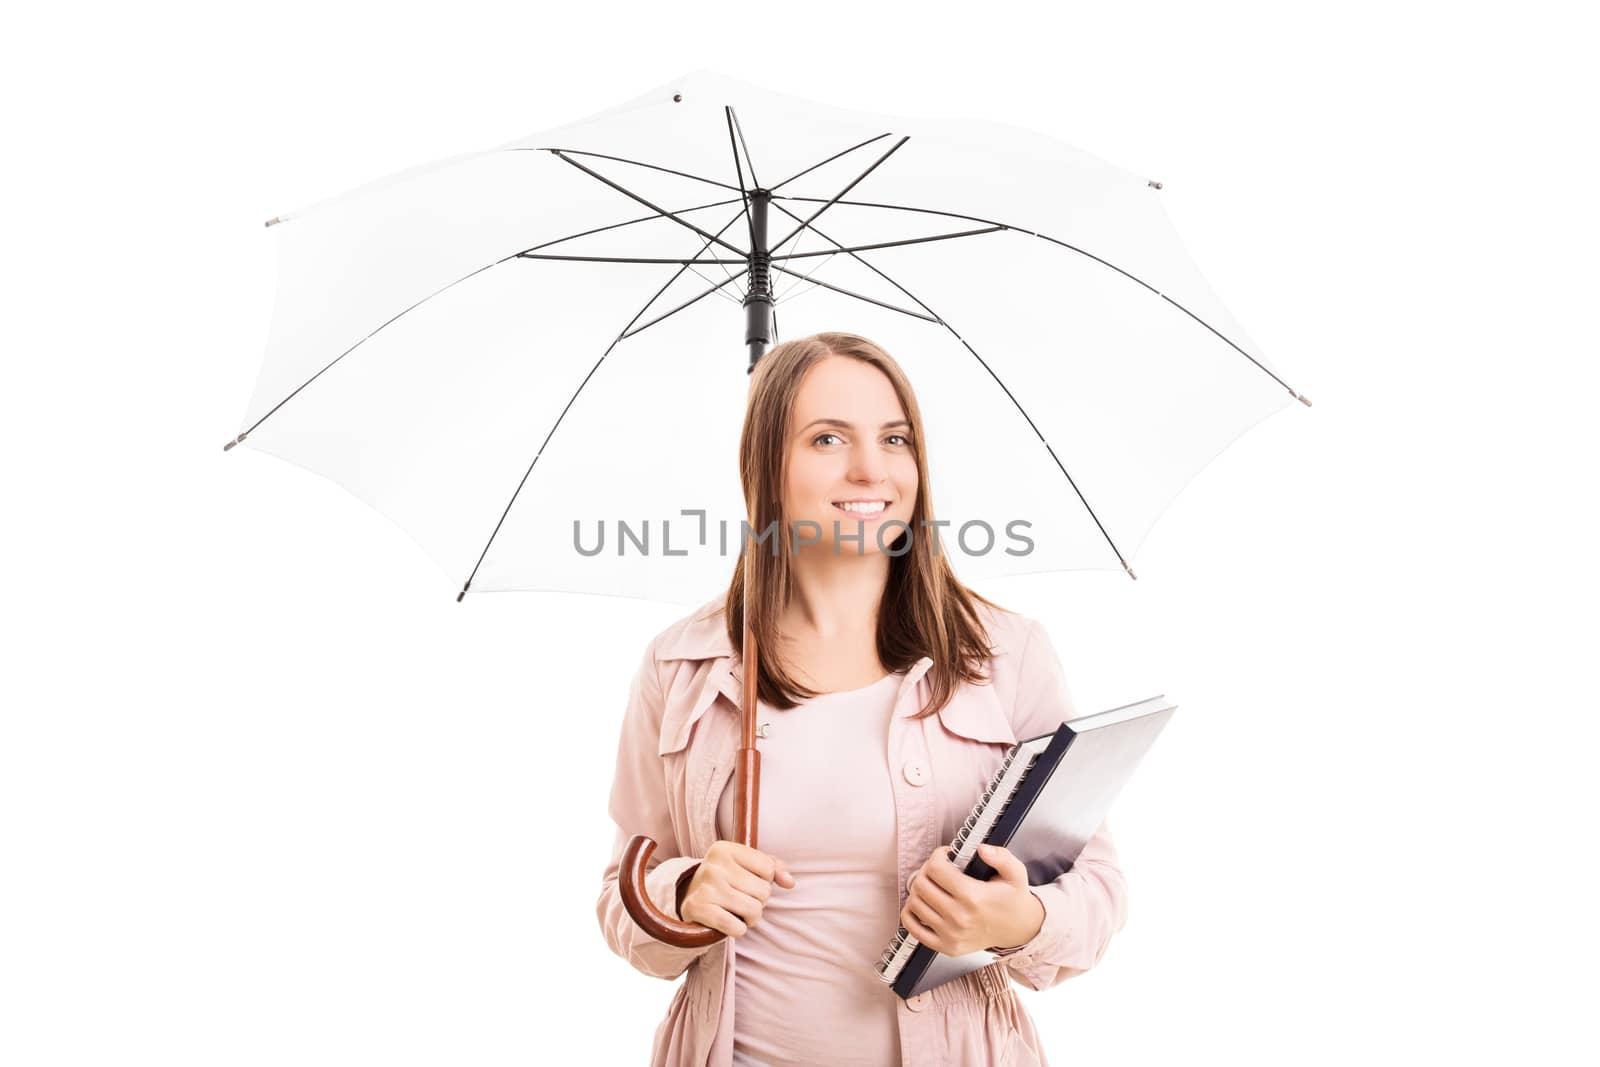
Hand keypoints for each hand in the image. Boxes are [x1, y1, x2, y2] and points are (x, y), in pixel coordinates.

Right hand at [679, 840, 795, 937]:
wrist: (688, 898)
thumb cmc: (725, 881)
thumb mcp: (745, 866)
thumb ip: (773, 868)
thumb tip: (789, 882)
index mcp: (725, 848)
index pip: (768, 868)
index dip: (765, 881)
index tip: (748, 882)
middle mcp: (714, 864)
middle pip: (763, 891)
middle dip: (758, 901)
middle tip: (741, 900)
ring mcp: (705, 886)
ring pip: (754, 910)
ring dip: (750, 918)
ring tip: (737, 911)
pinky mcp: (697, 908)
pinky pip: (736, 927)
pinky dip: (738, 930)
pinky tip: (728, 923)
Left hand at [900, 843, 1043, 955]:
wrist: (1018, 929)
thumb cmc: (1013, 899)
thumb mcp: (1015, 873)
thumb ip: (1001, 857)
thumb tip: (981, 849)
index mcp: (973, 897)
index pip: (936, 869)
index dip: (937, 856)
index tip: (946, 855)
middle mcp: (959, 918)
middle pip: (921, 884)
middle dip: (926, 870)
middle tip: (937, 868)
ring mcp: (951, 935)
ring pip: (914, 903)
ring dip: (918, 889)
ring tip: (932, 885)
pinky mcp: (946, 947)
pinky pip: (913, 928)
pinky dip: (910, 913)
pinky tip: (923, 903)